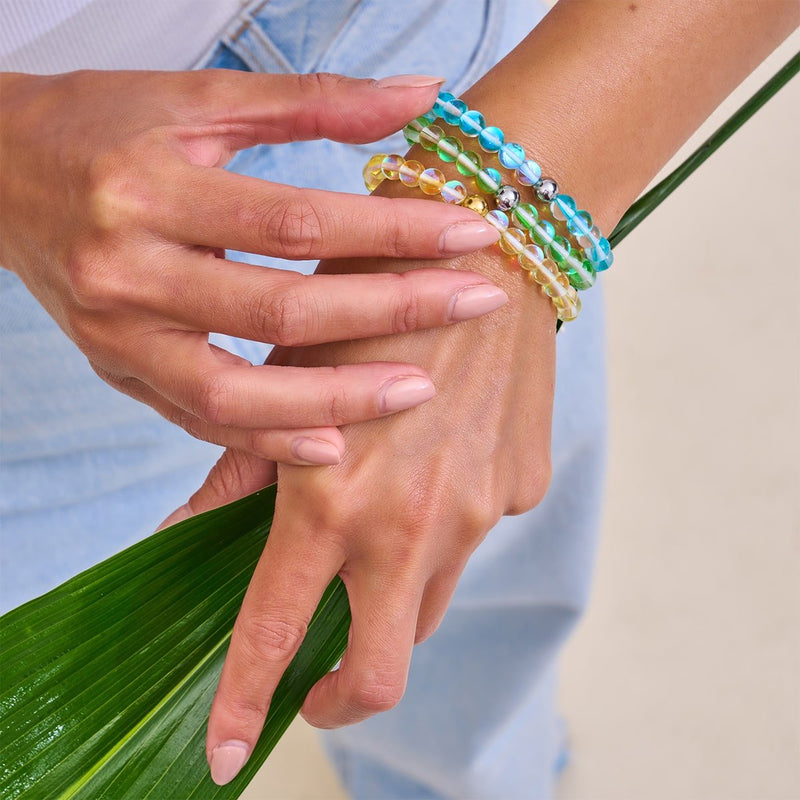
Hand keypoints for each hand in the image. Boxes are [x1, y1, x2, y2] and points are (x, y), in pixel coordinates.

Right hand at [0, 70, 502, 464]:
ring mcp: (118, 336)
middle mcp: (128, 272)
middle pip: (277, 312)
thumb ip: (314, 101)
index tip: (471, 236)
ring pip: (235, 393)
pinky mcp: (118, 373)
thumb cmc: (105, 128)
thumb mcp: (200, 102)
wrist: (1, 176)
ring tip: (414, 395)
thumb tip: (423, 94)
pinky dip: (267, 439)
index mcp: (149, 190)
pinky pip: (199, 421)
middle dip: (387, 314)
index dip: (390, 232)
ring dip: (332, 402)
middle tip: (472, 308)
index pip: (295, 221)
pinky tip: (332, 443)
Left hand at [171, 245, 555, 783]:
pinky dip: (444, 522)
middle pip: (382, 670)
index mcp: (334, 496)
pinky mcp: (519, 490)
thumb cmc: (371, 298)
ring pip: (429, 604)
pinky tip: (439, 459)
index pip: (280, 632)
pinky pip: (473, 533)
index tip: (230, 753)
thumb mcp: (291, 372)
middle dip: (342, 699)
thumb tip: (192, 528)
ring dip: (392, 601)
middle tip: (319, 689)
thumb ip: (246, 464)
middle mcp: (410, 522)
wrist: (490, 253)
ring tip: (376, 545)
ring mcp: (476, 512)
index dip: (249, 704)